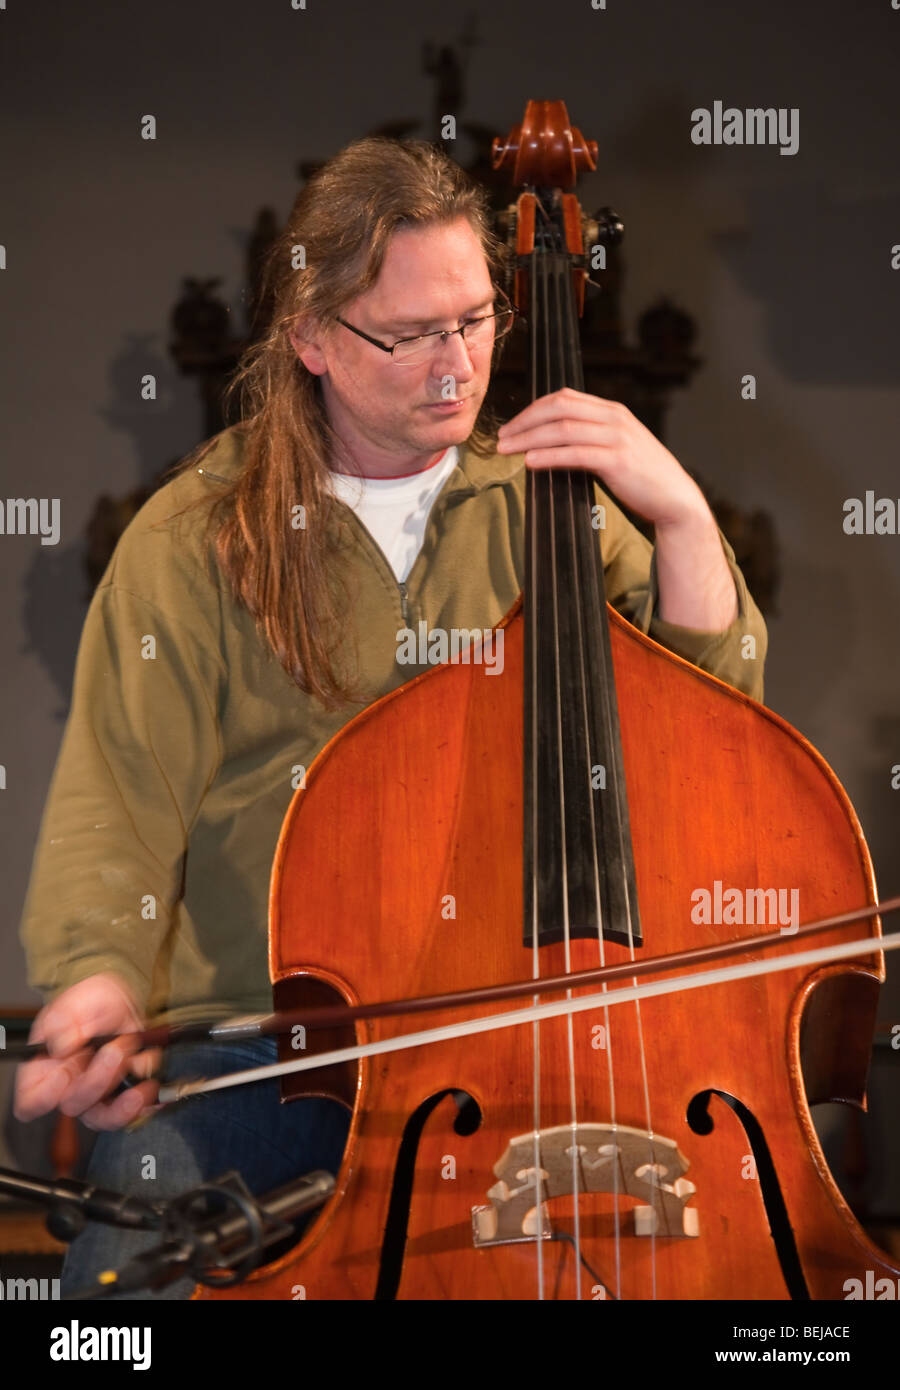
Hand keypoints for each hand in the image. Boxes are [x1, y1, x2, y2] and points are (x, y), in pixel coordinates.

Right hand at [13, 973, 160, 1130]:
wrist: (121, 1001)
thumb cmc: (90, 1003)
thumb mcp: (76, 1001)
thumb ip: (64, 1021)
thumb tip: (60, 1047)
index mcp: (45, 1067)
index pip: (31, 1099)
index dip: (44, 1096)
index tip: (64, 1074)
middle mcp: (68, 1085)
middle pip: (73, 1104)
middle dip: (97, 1079)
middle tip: (115, 1050)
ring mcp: (95, 1093)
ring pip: (103, 1116)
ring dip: (123, 1102)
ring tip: (138, 1070)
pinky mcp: (120, 1094)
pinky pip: (132, 1111)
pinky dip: (144, 1100)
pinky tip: (150, 1082)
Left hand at [497, 387, 736, 630]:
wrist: (675, 499)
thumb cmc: (642, 478)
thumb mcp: (616, 448)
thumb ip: (590, 439)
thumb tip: (550, 444)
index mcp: (612, 411)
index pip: (564, 398)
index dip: (532, 409)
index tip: (511, 426)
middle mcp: (614, 418)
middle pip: (558, 408)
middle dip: (524, 421)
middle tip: (502, 438)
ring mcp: (617, 437)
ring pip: (562, 429)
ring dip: (528, 439)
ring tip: (507, 450)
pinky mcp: (617, 460)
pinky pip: (574, 453)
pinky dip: (548, 456)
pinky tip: (530, 462)